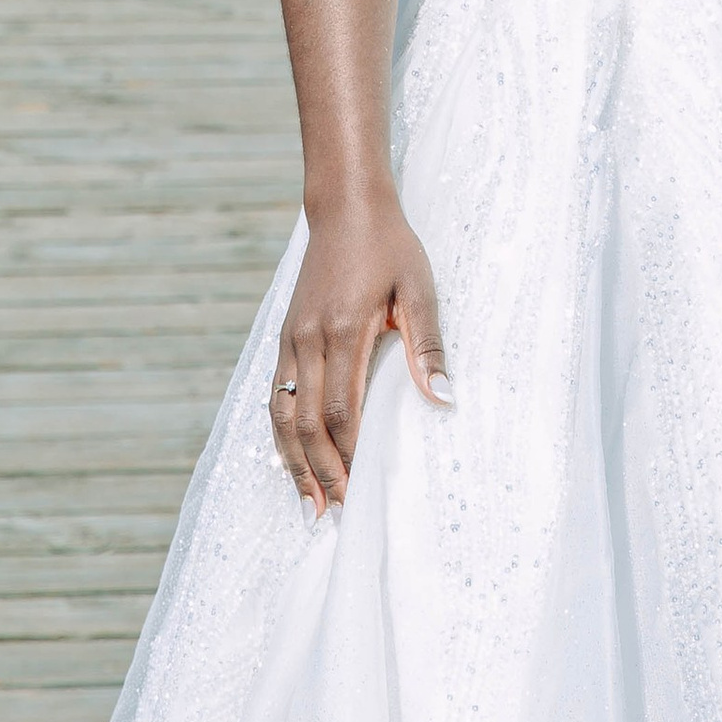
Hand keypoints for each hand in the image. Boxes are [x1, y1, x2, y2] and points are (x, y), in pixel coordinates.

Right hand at [270, 191, 450, 518]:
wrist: (346, 207)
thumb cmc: (390, 246)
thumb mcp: (419, 288)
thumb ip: (428, 346)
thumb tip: (444, 399)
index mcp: (344, 330)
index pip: (343, 412)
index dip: (350, 456)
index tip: (362, 492)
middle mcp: (310, 340)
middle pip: (309, 423)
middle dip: (322, 472)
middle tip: (337, 513)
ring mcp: (291, 339)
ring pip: (284, 414)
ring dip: (294, 462)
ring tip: (308, 502)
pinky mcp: (286, 336)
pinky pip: (276, 395)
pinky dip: (281, 433)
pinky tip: (291, 458)